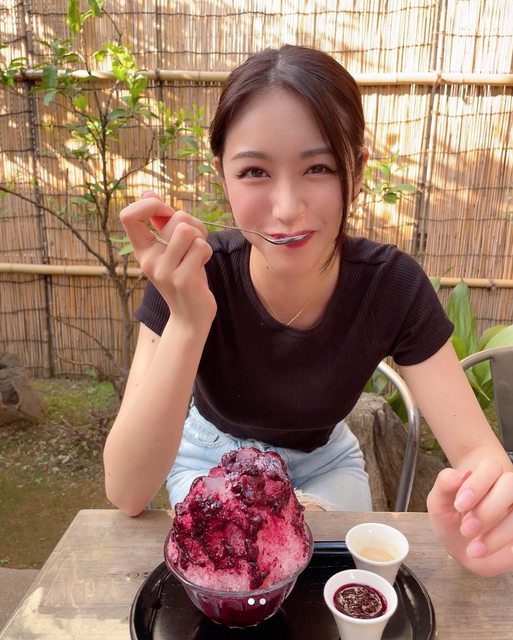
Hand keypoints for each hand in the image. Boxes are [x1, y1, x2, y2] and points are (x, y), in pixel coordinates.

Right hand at [120, 192, 215, 327]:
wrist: (190, 317)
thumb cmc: (184, 276)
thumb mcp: (169, 249)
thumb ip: (161, 223)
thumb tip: (148, 194)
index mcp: (141, 250)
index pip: (128, 216)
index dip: (150, 205)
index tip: (166, 212)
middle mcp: (148, 260)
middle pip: (177, 218)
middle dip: (194, 224)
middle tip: (194, 241)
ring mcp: (164, 271)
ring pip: (189, 231)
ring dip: (201, 239)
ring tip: (198, 254)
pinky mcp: (182, 280)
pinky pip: (201, 247)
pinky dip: (207, 252)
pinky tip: (201, 265)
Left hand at [427, 461, 512, 575]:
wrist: (462, 549)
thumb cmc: (452, 519)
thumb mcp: (439, 503)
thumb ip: (445, 484)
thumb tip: (461, 474)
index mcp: (487, 476)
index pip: (491, 466)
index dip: (477, 485)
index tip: (459, 506)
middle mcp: (508, 491)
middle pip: (511, 485)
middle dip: (488, 509)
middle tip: (466, 529)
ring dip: (498, 533)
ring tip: (473, 549)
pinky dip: (510, 543)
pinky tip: (496, 552)